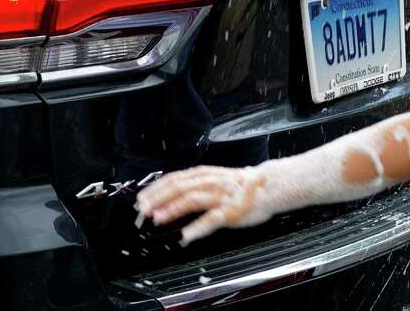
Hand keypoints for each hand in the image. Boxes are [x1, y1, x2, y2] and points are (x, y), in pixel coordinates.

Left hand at [136, 165, 272, 244]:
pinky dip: (198, 227)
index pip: (174, 179)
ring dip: (173, 209)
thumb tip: (170, 194)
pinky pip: (212, 219)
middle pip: (179, 188)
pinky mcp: (231, 211)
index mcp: (204, 174)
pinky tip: (186, 235)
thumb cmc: (241, 185)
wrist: (268, 185)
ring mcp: (220, 197)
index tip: (141, 199)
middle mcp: (210, 183)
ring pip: (193, 200)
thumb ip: (194, 184)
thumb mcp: (214, 178)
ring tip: (158, 218)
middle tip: (144, 210)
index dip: (156, 189)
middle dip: (159, 199)